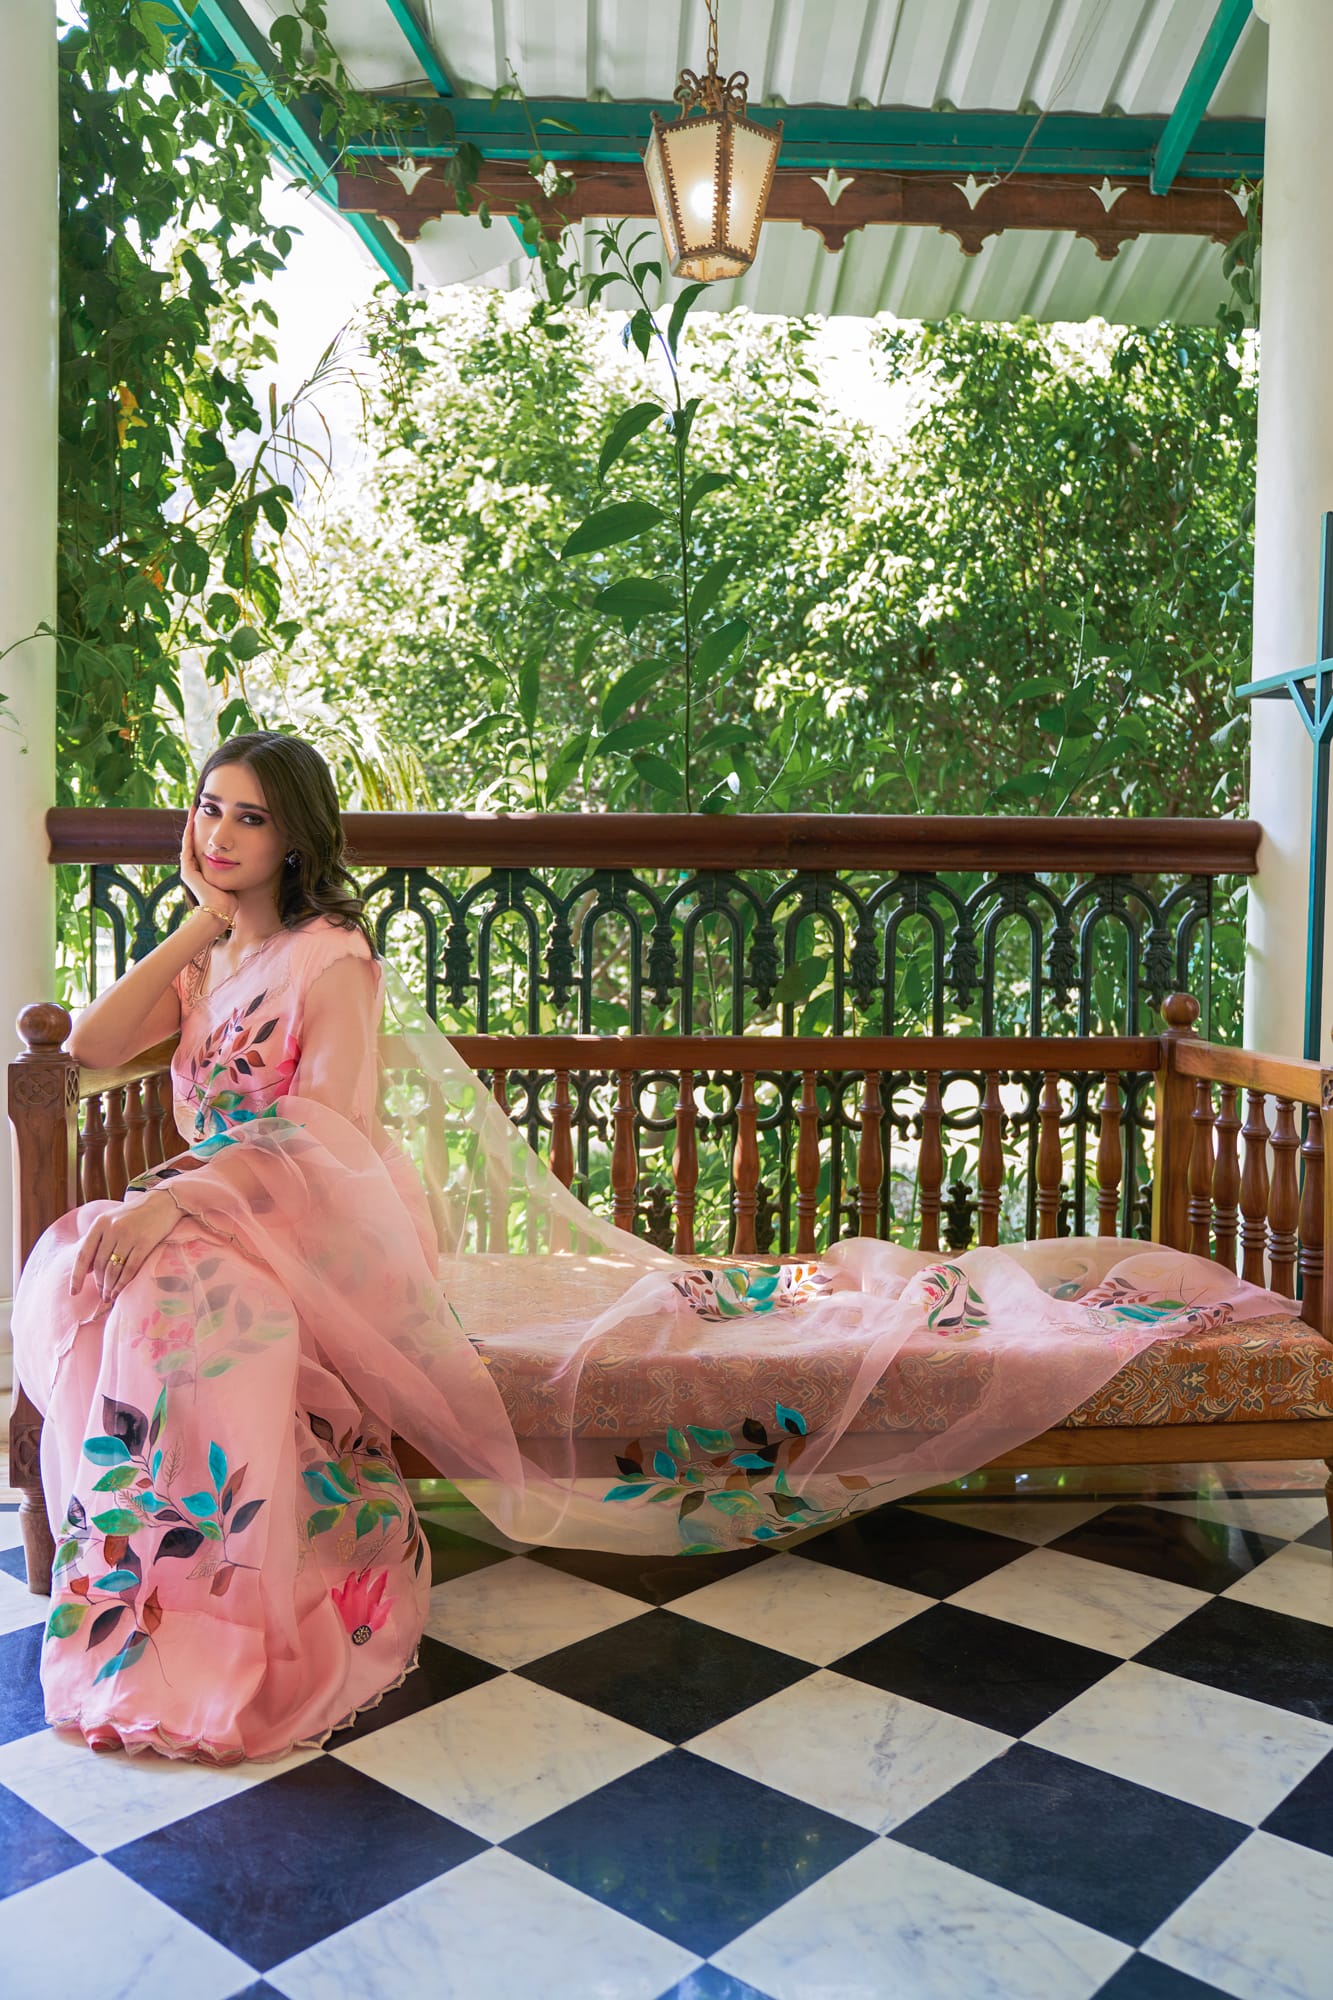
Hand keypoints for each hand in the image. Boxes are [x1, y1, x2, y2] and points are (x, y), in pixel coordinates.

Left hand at [70, 1191, 179, 1306]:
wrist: (165, 1202)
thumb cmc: (137, 1214)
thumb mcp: (113, 1221)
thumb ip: (99, 1241)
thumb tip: (86, 1269)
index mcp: (100, 1223)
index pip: (83, 1254)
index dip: (77, 1276)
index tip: (74, 1292)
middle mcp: (112, 1228)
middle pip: (99, 1264)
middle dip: (99, 1284)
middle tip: (102, 1296)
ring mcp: (128, 1235)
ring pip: (113, 1269)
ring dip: (109, 1287)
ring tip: (109, 1296)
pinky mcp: (145, 1242)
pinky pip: (130, 1269)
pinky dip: (123, 1283)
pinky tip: (120, 1291)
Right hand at [180, 806, 237, 927]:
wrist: (220, 911)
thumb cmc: (231, 900)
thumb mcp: (235, 879)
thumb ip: (237, 869)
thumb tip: (252, 859)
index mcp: (205, 870)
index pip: (205, 845)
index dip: (207, 831)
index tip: (213, 816)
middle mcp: (195, 868)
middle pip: (196, 840)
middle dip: (198, 824)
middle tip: (200, 807)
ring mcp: (189, 869)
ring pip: (190, 841)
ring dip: (192, 825)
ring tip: (195, 809)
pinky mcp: (187, 870)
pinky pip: (188, 847)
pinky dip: (190, 834)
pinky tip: (193, 821)